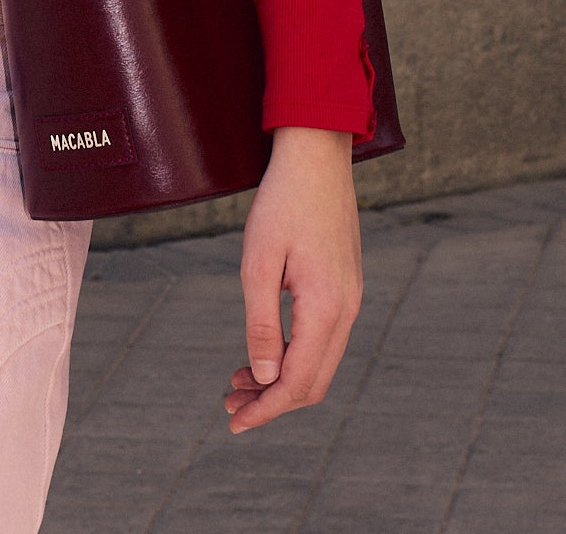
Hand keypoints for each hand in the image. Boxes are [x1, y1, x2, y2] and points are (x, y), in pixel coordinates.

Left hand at [224, 125, 361, 434]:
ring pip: (319, 363)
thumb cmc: (281, 202)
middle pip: (314, 382)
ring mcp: (350, 299)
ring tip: (238, 382)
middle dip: (272, 402)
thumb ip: (261, 323)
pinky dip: (293, 356)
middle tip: (229, 404)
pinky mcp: (344, 287)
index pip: (299, 382)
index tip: (234, 423)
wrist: (316, 156)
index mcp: (326, 307)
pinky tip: (264, 353)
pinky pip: (322, 339)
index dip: (266, 409)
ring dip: (281, 381)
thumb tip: (265, 379)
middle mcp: (346, 310)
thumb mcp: (258, 261)